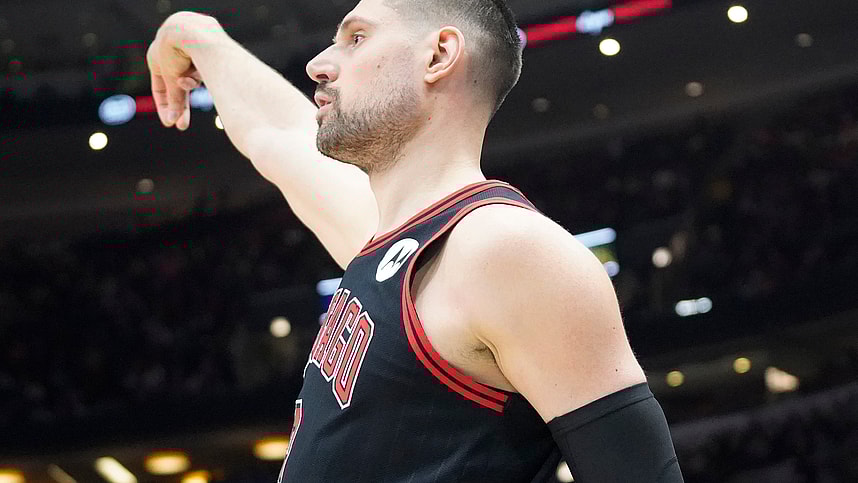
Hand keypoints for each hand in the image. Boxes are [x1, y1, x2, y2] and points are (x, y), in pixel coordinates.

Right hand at [147, 12, 218, 129]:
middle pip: (177, 87)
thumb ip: (173, 100)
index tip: (171, 123)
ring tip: (189, 77)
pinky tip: (198, 66)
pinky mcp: (206, 49)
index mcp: (156, 57)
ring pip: (191, 78)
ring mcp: (189, 51)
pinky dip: (200, 73)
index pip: (159, 89)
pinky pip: (203, 69)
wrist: (192, 30)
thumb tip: (172, 122)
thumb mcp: (171, 79)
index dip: (165, 107)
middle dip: (181, 106)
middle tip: (182, 126)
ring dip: (190, 83)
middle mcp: (172, 54)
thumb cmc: (175, 52)